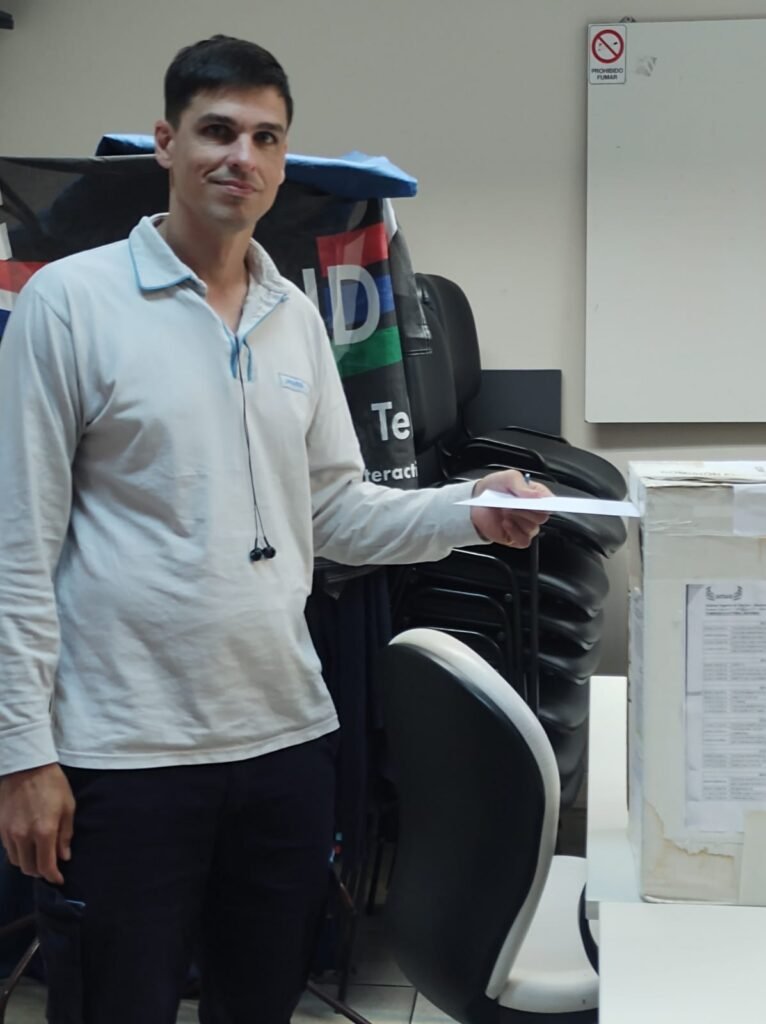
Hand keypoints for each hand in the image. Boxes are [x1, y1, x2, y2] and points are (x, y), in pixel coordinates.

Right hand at [0, 763, 74, 883]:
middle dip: (40, 871)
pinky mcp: (0, 827)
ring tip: (38, 856)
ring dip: (28, 863)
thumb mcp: (68, 807)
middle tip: (50, 866)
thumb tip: (64, 856)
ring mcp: (8, 833)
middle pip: (28, 868)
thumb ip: (65, 835)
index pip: (46, 866)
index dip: (53, 877)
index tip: (59, 879)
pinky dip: (18, 852)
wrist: (27, 766)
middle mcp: (23, 836)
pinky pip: (8, 849)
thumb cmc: (52, 784)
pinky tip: (26, 844)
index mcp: (44, 832)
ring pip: (16, 861)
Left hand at [470, 469, 551, 547]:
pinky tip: (505, 523)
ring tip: (506, 511)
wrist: (476, 501)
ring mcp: (524, 526)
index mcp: (536, 495)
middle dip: (528, 511)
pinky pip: (524, 541)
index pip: (550, 502)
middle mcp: (532, 512)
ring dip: (519, 520)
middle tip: (514, 504)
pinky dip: (515, 533)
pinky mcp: (515, 537)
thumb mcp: (508, 478)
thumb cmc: (495, 487)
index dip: (548, 503)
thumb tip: (537, 495)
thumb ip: (522, 486)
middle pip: (542, 517)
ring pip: (533, 529)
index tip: (540, 502)